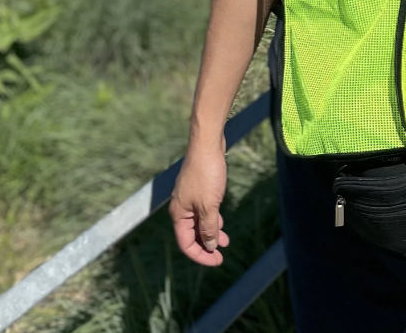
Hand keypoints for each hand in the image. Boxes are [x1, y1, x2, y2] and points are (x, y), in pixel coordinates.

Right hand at [169, 143, 229, 265]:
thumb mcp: (209, 206)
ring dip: (211, 232)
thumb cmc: (206, 175)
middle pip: (191, 235)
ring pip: (198, 222)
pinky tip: (221, 221)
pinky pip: (203, 211)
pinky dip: (212, 219)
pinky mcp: (198, 189)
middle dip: (206, 246)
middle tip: (221, 255)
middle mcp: (181, 208)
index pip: (186, 244)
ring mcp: (189, 198)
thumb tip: (209, 246)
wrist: (207, 144)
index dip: (201, 256)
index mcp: (179, 214)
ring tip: (226, 241)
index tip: (217, 260)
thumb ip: (209, 228)